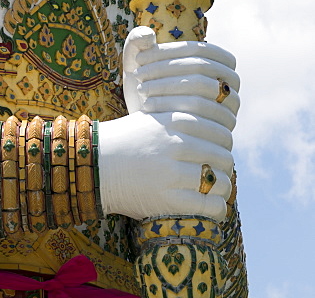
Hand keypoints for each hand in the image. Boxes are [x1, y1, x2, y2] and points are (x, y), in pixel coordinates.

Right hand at [97, 27, 239, 220]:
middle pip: (223, 154)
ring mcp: (171, 172)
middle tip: (219, 169)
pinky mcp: (169, 199)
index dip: (225, 140)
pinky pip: (210, 205)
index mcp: (173, 120)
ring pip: (221, 181)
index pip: (220, 128)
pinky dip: (217, 207)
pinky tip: (212, 205)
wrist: (96, 164)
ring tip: (217, 189)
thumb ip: (182, 115)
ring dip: (223, 186)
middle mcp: (175, 144)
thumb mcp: (154, 118)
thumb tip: (220, 118)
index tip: (221, 146)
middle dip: (224, 163)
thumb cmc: (128, 140)